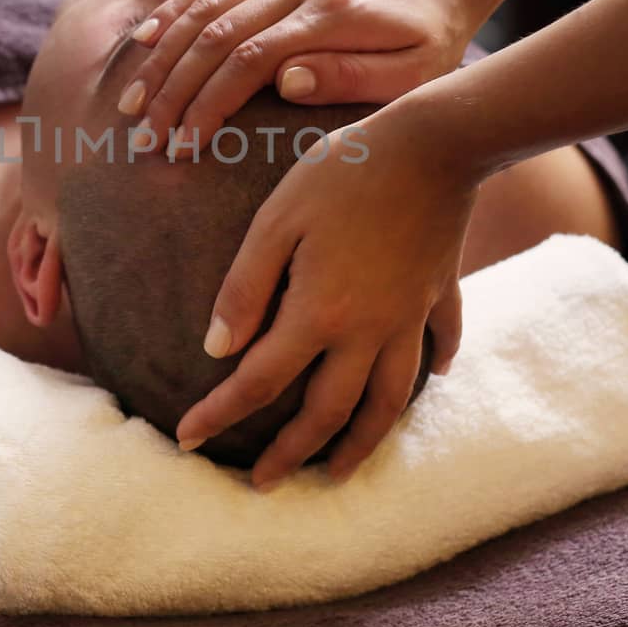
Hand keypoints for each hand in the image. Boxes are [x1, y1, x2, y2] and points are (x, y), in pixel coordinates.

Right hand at [117, 0, 481, 147]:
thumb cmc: (430, 34)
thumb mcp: (413, 71)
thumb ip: (350, 77)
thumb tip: (285, 83)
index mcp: (334, 12)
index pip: (251, 60)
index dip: (209, 106)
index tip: (183, 147)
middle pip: (215, 34)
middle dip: (173, 90)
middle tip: (145, 138)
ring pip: (203, 4)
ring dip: (163, 56)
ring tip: (135, 103)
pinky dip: (173, 12)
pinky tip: (145, 43)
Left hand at [174, 94, 480, 489]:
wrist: (432, 142)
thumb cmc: (342, 172)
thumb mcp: (275, 220)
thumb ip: (244, 288)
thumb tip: (216, 350)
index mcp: (319, 314)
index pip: (260, 382)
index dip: (219, 414)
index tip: (187, 440)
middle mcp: (369, 331)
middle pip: (329, 412)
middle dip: (293, 454)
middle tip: (264, 484)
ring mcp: (410, 316)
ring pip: (389, 401)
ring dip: (362, 443)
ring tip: (340, 470)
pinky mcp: (440, 292)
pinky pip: (439, 345)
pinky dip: (434, 370)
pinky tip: (432, 381)